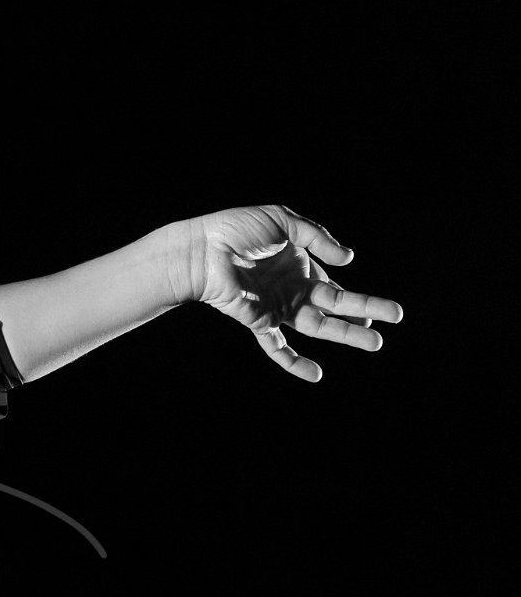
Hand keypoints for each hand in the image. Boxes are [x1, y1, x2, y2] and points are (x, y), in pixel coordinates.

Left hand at [171, 205, 403, 381]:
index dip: (354, 294)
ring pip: (318, 325)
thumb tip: (349, 259)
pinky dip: (294, 362)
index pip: (331, 283)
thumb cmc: (235, 229)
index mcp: (298, 264)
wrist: (201, 250)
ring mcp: (276, 306)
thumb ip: (317, 237)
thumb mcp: (282, 221)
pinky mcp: (259, 320)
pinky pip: (277, 346)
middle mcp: (290, 288)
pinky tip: (315, 375)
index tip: (379, 306)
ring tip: (376, 342)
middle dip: (364, 311)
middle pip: (334, 304)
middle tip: (394, 318)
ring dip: (346, 334)